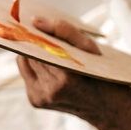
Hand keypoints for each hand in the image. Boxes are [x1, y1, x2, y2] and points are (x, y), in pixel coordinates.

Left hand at [16, 17, 130, 129]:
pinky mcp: (35, 101)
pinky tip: (50, 67)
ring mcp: (40, 98)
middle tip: (45, 36)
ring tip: (51, 53)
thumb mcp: (89, 47)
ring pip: (24, 65)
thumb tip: (35, 21)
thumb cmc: (101, 74)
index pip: (37, 47)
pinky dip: (36, 68)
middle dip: (35, 44)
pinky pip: (28, 75)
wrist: (106, 108)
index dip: (36, 35)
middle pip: (27, 56)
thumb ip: (64, 30)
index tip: (36, 25)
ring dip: (34, 56)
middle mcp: (49, 91)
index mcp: (65, 78)